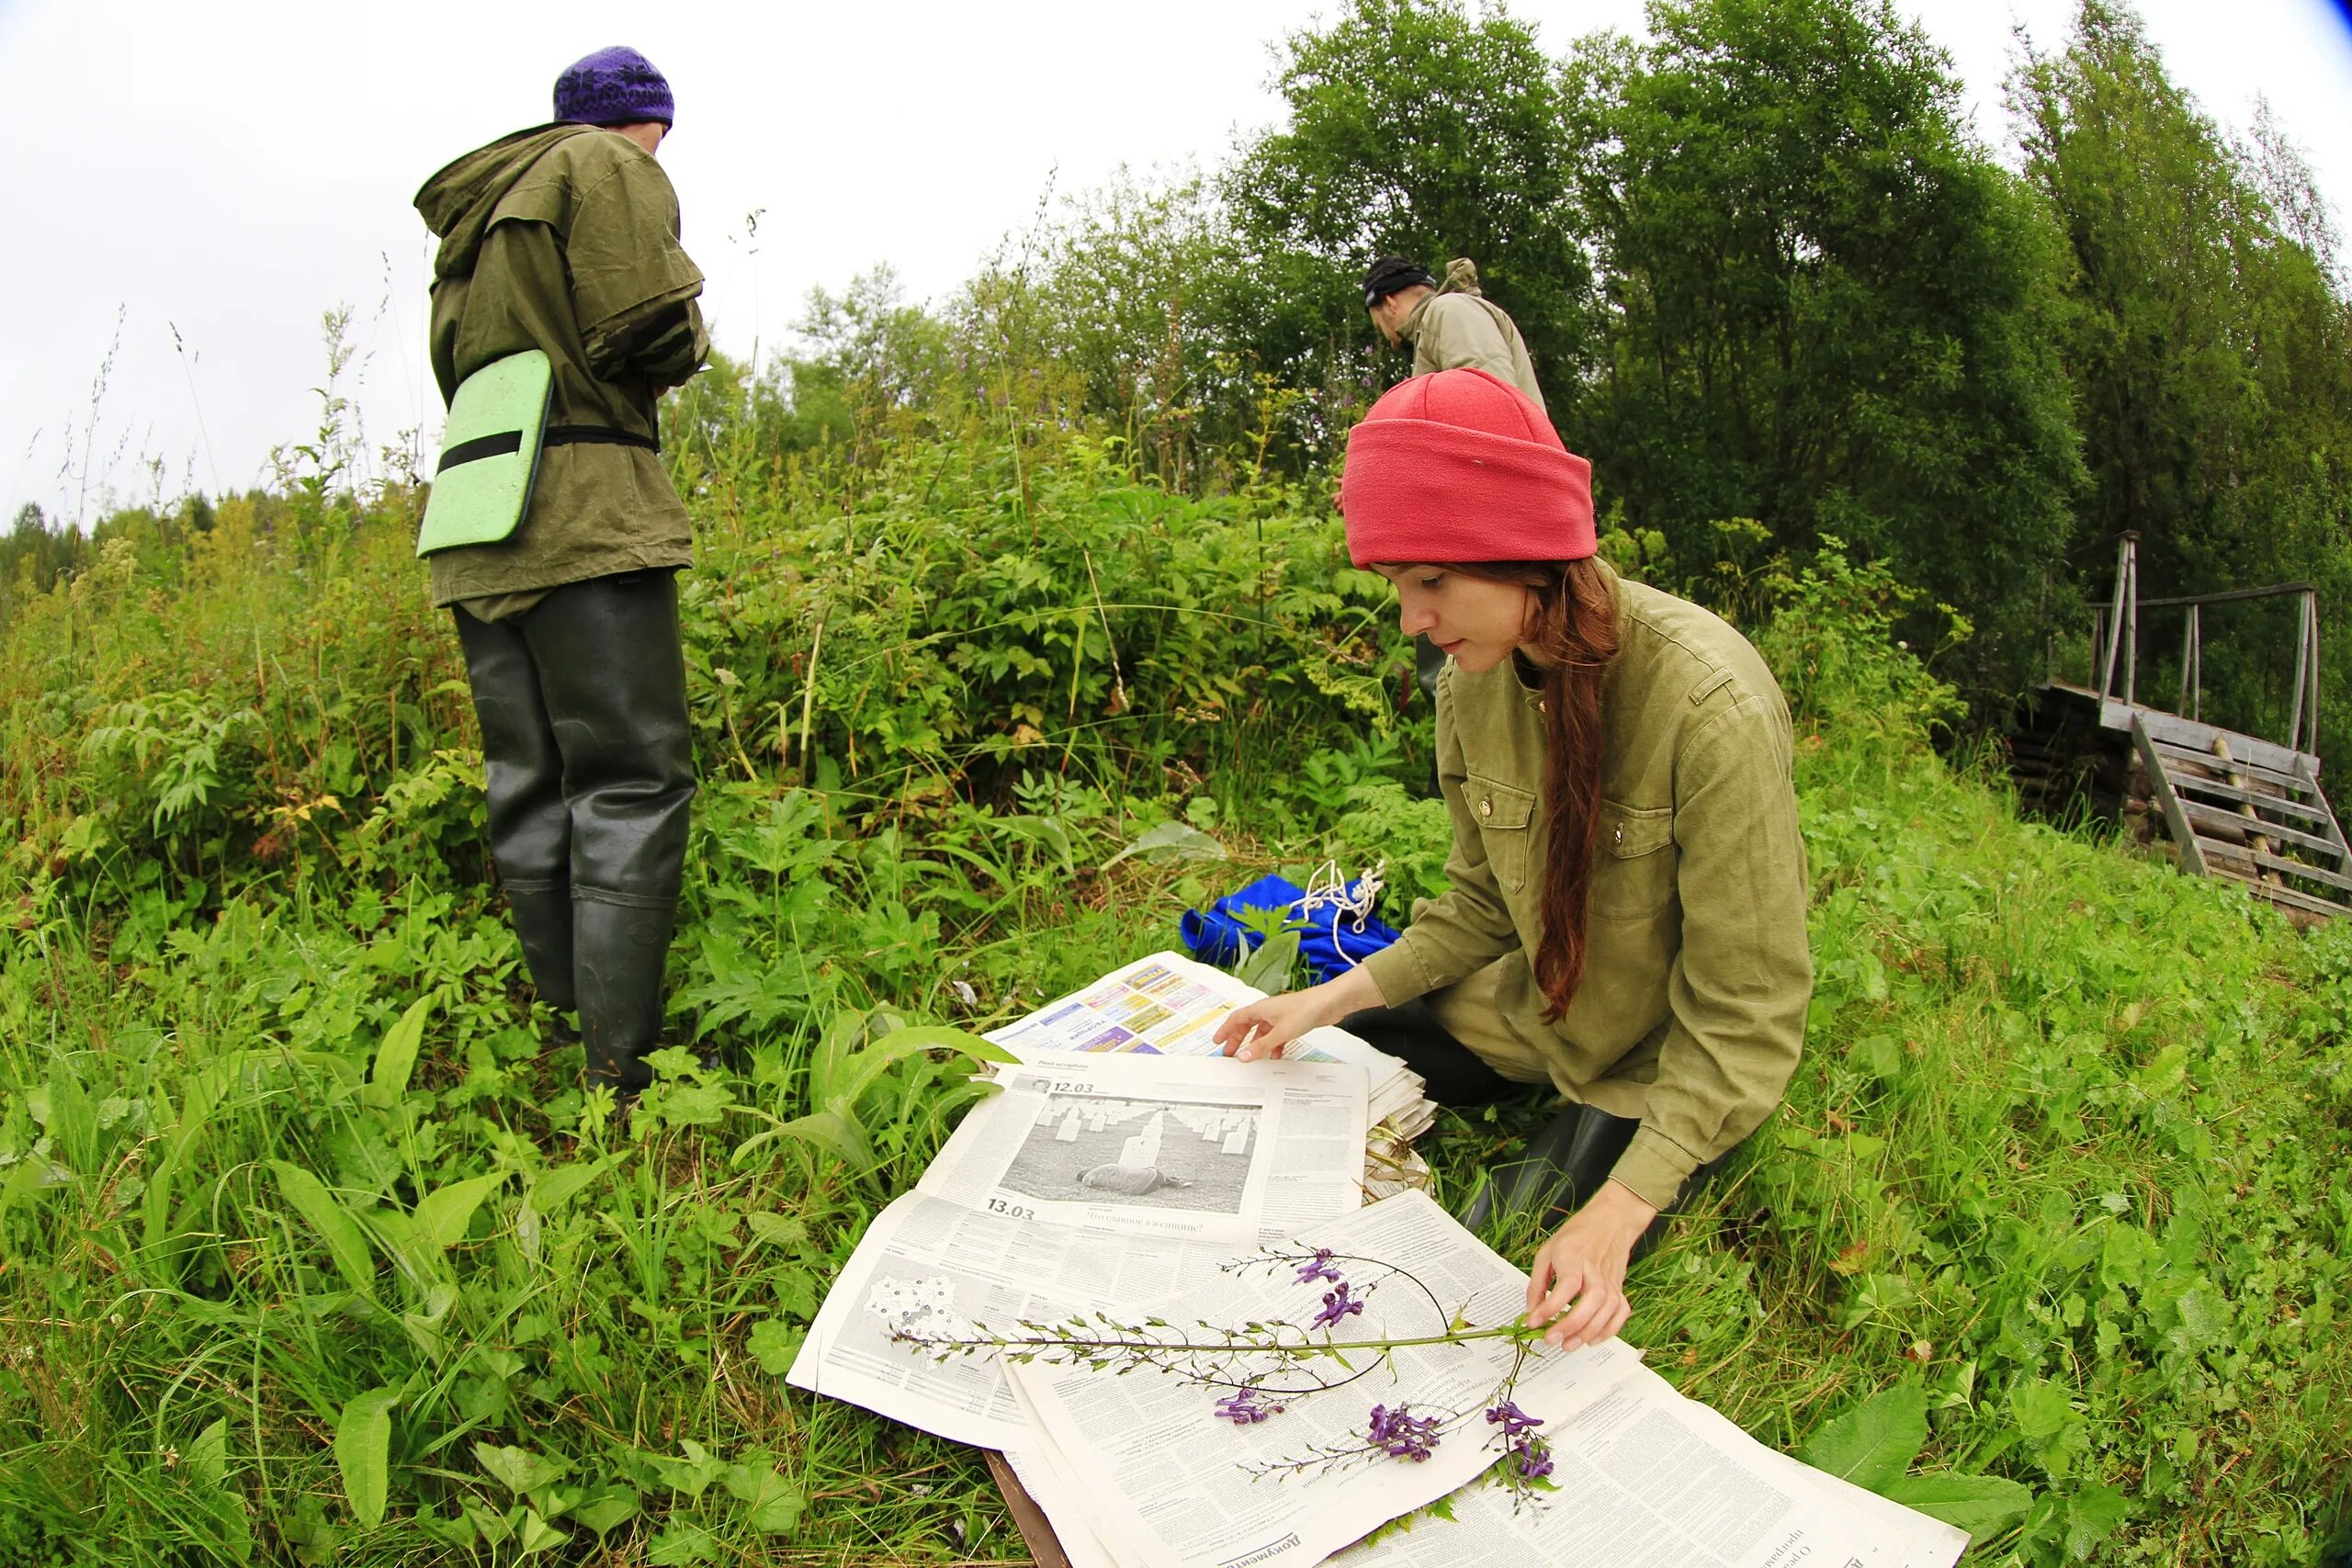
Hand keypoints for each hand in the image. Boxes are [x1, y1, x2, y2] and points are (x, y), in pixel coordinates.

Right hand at [1212, 968, 1383, 1061]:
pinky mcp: (1292, 1022)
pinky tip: (1275, 1056)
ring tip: (1251, 1058)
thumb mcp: (1280, 1032)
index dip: (1225, 1030)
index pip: (1236, 1019)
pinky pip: (1276, 1035)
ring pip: (1262, 1032)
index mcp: (1260, 1009)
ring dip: (1256, 1044)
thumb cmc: (1305, 1010)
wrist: (1329, 1003)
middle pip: (1247, 1026)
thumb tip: (1242, 1057)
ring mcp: (1280, 1017)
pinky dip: (1273, 1045)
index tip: (1217, 1042)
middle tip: (1230, 1054)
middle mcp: (1268, 1011)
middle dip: (1238, 1040)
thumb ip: (1261, 1046)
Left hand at [1523, 1180, 1658, 1349]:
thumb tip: (1531, 1309)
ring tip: (1568, 1345)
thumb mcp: (1547, 1251)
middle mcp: (1595, 1270)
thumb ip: (1537, 1281)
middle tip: (1551, 1339)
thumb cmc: (1577, 1235)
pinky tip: (1592, 1339)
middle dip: (1571, 1325)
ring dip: (1588, 1332)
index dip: (1550, 1307)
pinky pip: (1621, 1313)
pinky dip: (1609, 1329)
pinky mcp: (1620, 1287)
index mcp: (1573, 1257)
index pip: (1566, 1285)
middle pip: (1590, 1301)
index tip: (1533, 1321)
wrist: (1611, 1221)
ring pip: (1607, 1310)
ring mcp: (1611, 1280)